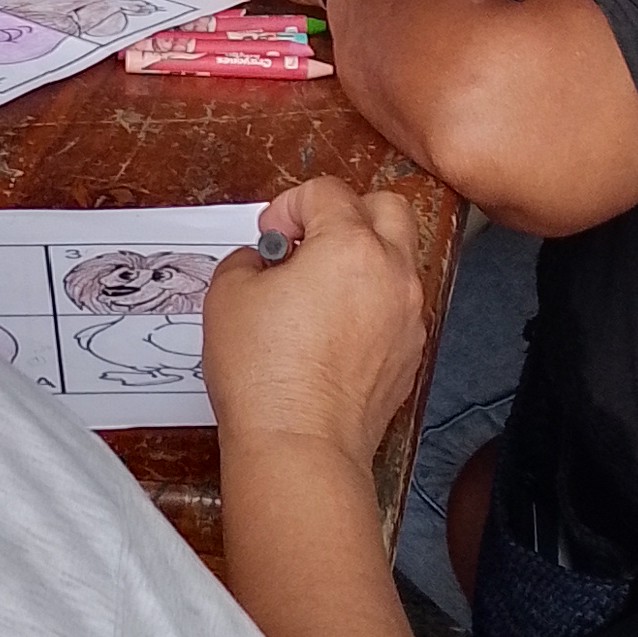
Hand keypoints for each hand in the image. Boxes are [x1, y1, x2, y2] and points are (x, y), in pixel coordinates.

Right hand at [201, 180, 426, 467]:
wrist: (300, 445)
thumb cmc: (265, 373)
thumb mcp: (228, 294)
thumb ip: (248, 259)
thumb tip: (261, 262)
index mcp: (351, 246)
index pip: (326, 191)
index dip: (289, 205)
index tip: (271, 233)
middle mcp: (392, 274)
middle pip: (386, 207)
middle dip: (346, 213)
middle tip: (308, 242)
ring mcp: (407, 316)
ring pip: (397, 259)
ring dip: (361, 259)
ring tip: (316, 291)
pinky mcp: (409, 353)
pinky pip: (396, 306)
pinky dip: (370, 303)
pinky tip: (331, 331)